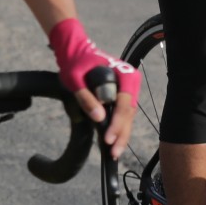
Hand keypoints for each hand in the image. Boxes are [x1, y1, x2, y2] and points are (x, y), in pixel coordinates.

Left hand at [47, 17, 138, 152]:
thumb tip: (99, 118)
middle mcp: (130, 82)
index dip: (117, 123)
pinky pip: (122, 115)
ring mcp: (127, 90)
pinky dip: (118, 129)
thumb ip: (85, 96)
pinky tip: (111, 142)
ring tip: (113, 152)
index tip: (107, 137)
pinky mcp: (121, 96)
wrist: (75, 52)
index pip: (125, 103)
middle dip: (121, 134)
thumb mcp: (74, 78)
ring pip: (128, 117)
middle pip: (129, 113)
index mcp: (124, 74)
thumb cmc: (75, 62)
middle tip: (112, 152)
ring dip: (121, 134)